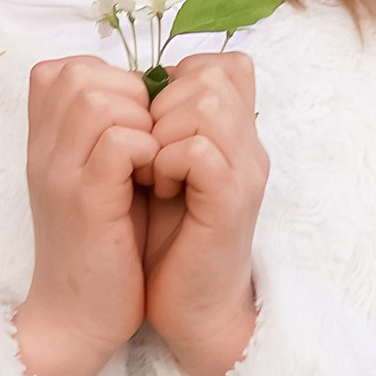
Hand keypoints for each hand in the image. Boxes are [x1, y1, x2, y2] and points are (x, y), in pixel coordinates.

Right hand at [12, 55, 156, 375]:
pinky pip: (118, 141)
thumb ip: (101, 136)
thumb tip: (146, 91)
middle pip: (79, 73)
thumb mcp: (92, 181)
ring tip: (152, 161)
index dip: (111, 82)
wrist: (76, 319)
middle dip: (131, 96)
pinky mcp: (85, 201)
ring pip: (99, 99)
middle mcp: (42, 150)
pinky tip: (153, 181)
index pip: (63, 69)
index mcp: (43, 142)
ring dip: (141, 122)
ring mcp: (59, 173)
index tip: (135, 125)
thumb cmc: (99, 249)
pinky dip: (147, 151)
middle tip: (149, 141)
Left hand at [139, 52, 268, 375]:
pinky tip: (156, 189)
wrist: (190, 313)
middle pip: (214, 72)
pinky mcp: (230, 203)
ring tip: (149, 170)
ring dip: (163, 131)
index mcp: (232, 134)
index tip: (149, 123)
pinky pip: (199, 150)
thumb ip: (160, 126)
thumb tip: (128, 83)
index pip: (224, 63)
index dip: (177, 80)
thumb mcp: (159, 170)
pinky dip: (167, 162)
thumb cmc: (167, 243)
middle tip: (145, 151)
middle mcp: (247, 146)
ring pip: (207, 103)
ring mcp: (243, 172)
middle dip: (163, 104)